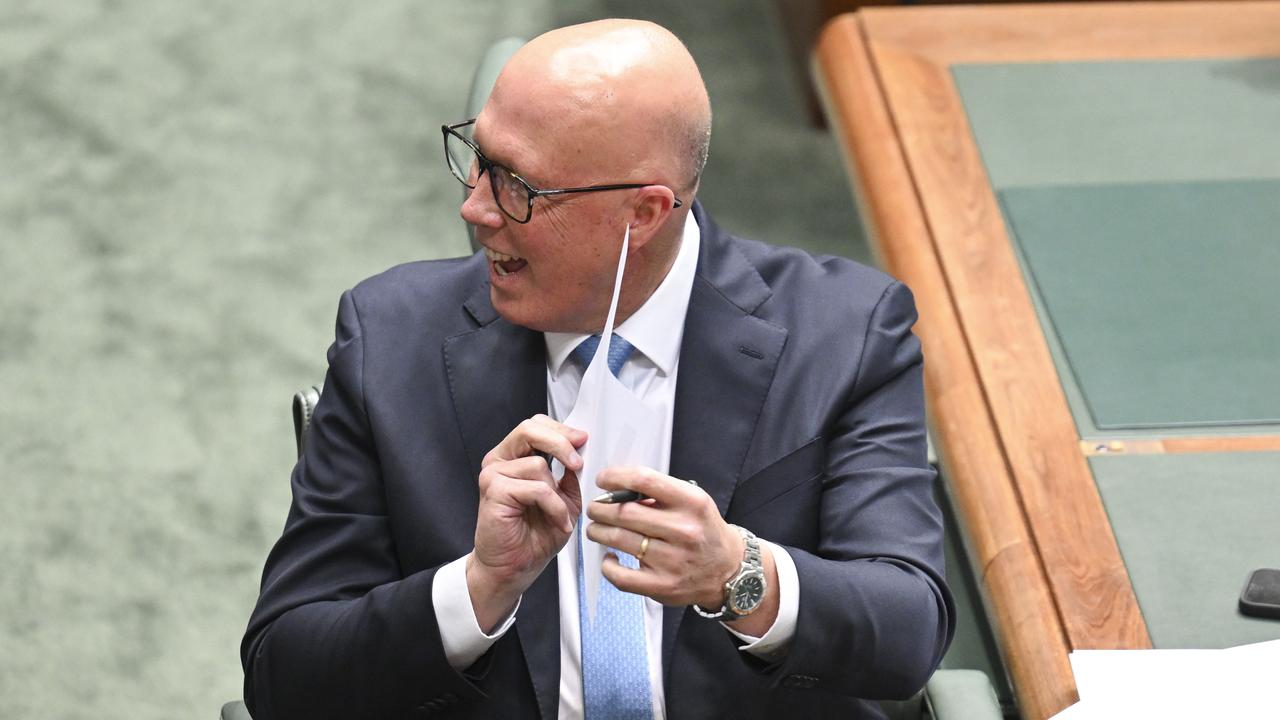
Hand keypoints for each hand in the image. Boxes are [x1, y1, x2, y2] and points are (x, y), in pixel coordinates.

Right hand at [467, 415, 585, 630]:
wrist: (513, 568)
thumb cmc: (534, 536)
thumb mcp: (564, 499)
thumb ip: (569, 475)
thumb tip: (582, 451)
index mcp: (514, 457)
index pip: (535, 425)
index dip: (560, 429)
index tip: (582, 440)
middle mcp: (500, 461)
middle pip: (530, 429)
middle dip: (560, 443)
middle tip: (578, 463)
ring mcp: (493, 475)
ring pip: (538, 465)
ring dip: (559, 494)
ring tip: (561, 515)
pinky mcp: (494, 491)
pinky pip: (537, 488)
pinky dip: (553, 506)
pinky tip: (557, 522)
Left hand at [585, 466, 744, 609]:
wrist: (728, 570)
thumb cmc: (703, 531)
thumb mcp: (692, 502)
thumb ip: (659, 494)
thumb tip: (617, 490)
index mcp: (692, 502)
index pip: (645, 480)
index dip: (616, 477)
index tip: (602, 480)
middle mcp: (684, 530)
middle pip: (625, 512)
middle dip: (600, 508)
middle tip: (595, 508)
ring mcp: (672, 560)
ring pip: (619, 540)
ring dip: (598, 532)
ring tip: (596, 529)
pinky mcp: (662, 586)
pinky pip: (620, 576)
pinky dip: (607, 565)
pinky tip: (610, 557)